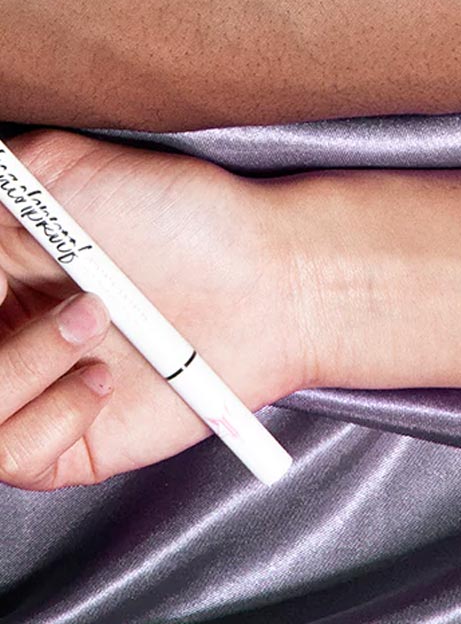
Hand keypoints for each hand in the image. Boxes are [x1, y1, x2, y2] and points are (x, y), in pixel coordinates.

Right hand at [0, 129, 298, 489]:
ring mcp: (25, 395)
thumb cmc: (176, 213)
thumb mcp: (60, 170)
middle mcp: (0, 339)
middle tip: (65, 298)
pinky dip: (50, 415)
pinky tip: (103, 379)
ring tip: (92, 319)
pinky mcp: (62, 447)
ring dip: (18, 365)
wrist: (266, 274)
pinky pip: (11, 457)